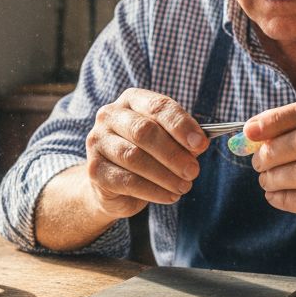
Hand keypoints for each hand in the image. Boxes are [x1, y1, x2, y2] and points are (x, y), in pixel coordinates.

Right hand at [84, 88, 207, 218]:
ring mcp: (98, 141)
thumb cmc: (148, 155)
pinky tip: (169, 196)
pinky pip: (127, 181)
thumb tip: (200, 144)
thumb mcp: (168, 142)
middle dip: (173, 153)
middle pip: (144, 131)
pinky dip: (153, 191)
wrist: (114, 184)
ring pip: (134, 157)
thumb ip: (182, 140)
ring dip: (165, 175)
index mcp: (132, 100)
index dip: (180, 125)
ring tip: (184, 186)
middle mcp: (110, 116)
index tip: (201, 144)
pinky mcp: (94, 169)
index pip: (157, 106)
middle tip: (193, 171)